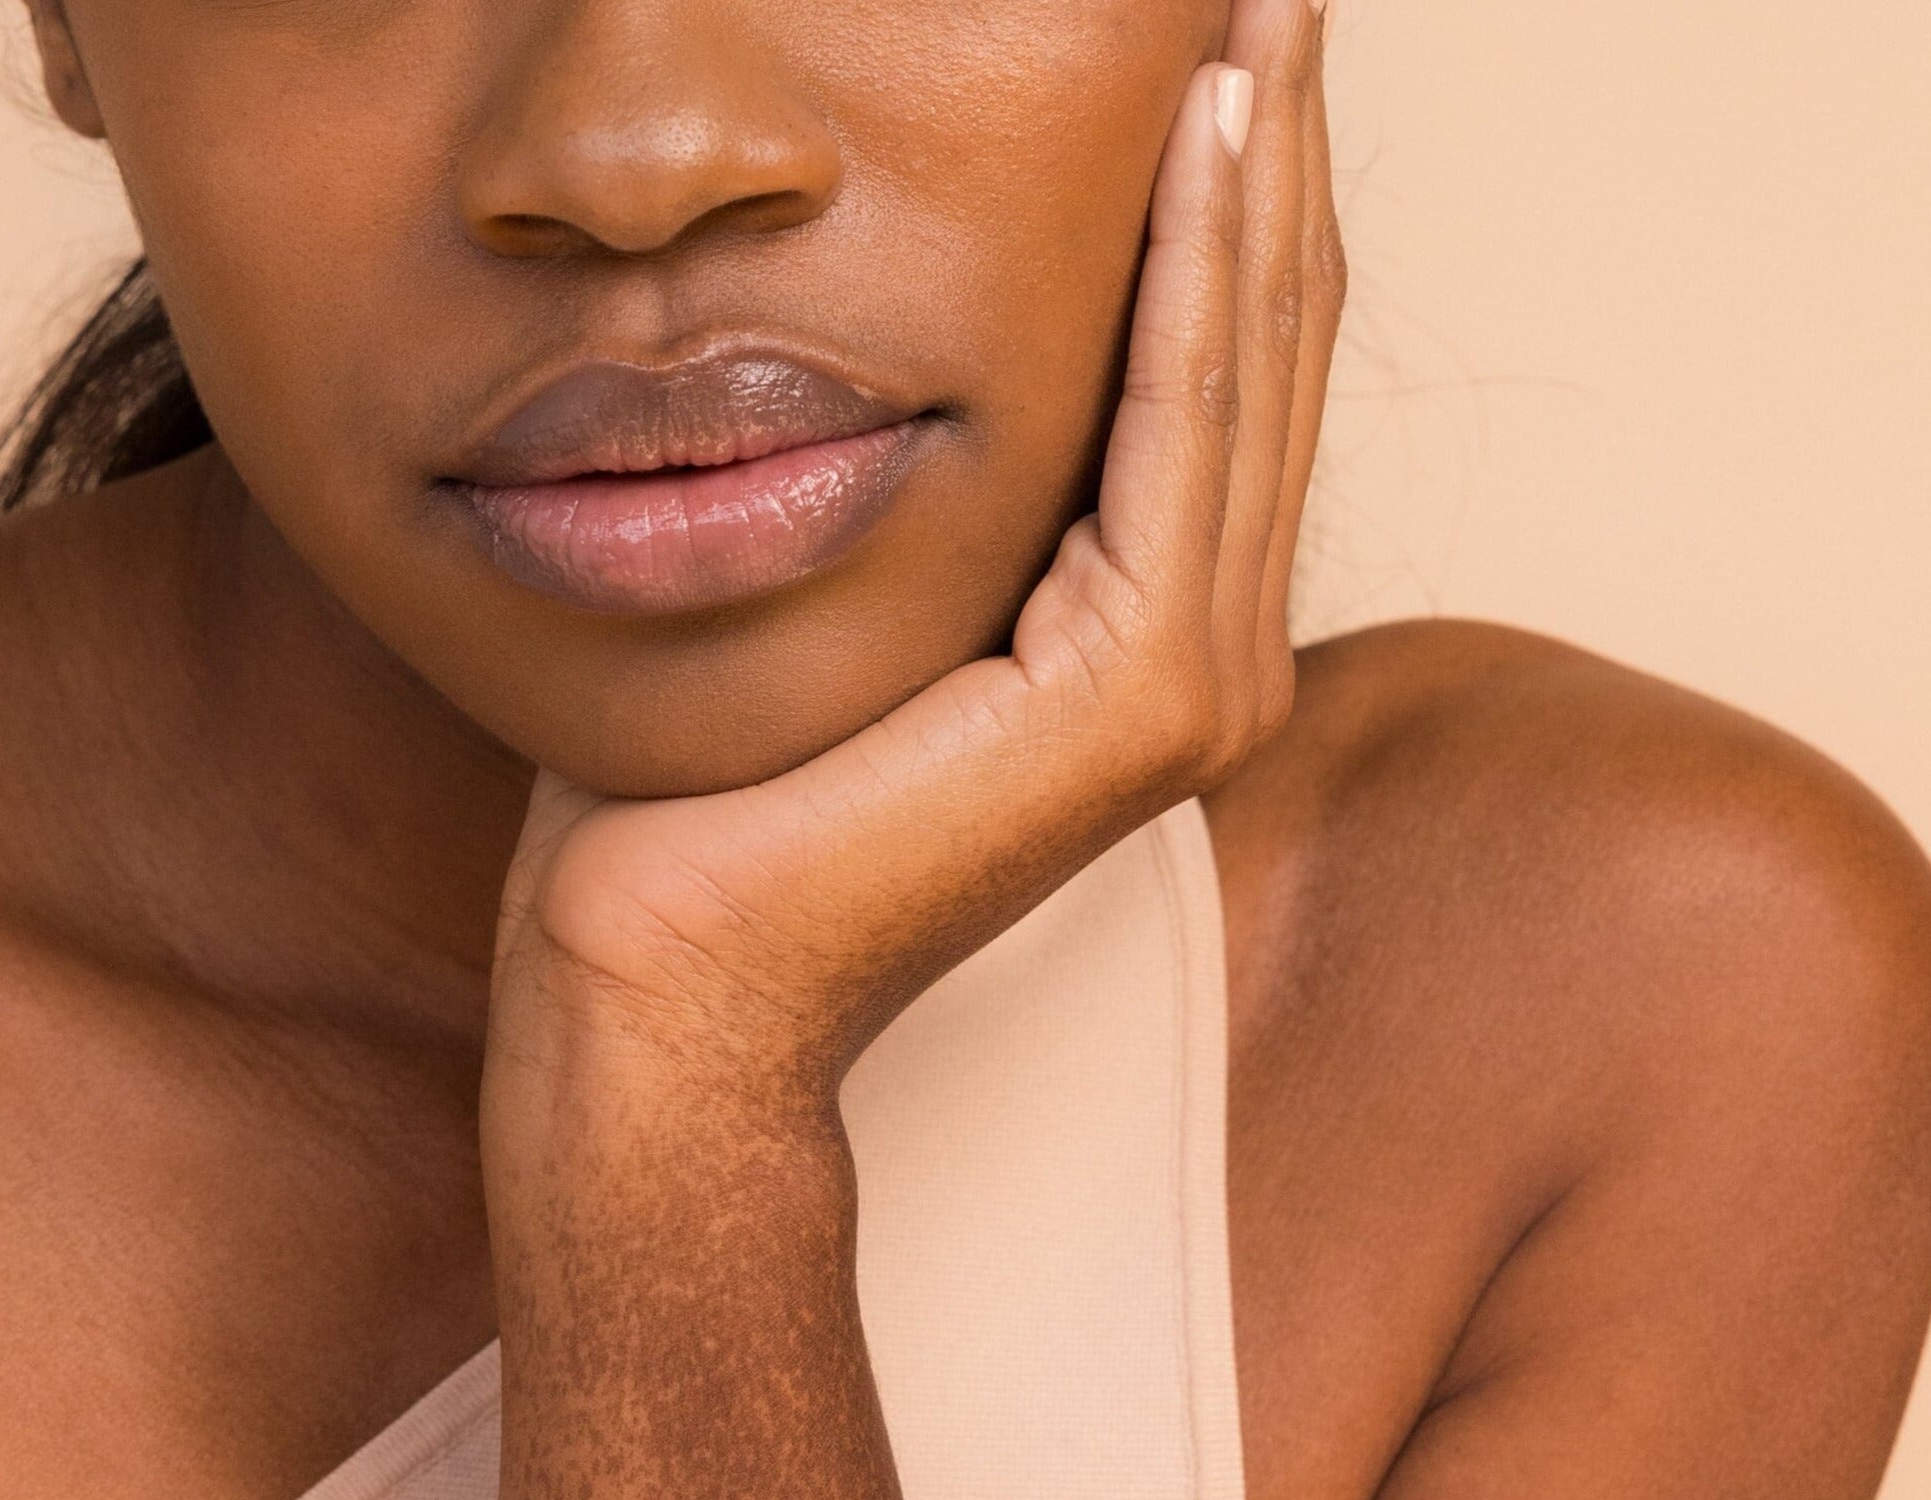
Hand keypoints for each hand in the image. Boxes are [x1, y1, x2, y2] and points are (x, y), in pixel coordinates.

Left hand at [485, 0, 1343, 1114]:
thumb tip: (884, 316)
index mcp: (1136, 644)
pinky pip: (1184, 423)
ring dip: (1260, 165)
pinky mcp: (1146, 698)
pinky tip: (1206, 120)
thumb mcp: (837, 575)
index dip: (1219, 201)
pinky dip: (1199, 263)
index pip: (1206, 376)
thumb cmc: (701, 797)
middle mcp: (1201, 666)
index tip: (1204, 38)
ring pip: (1251, 365)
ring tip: (1258, 0)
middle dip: (1267, 147)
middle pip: (1261, 351)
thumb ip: (920, 475)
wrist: (662, 972)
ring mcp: (1195, 692)